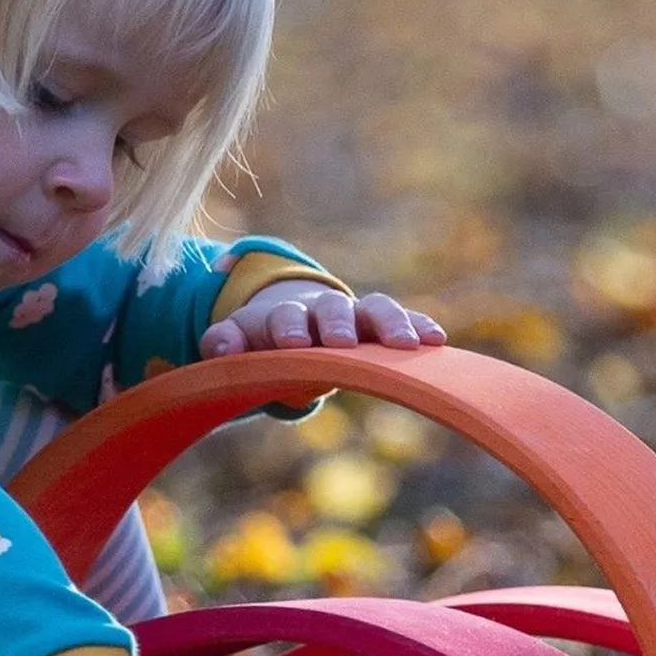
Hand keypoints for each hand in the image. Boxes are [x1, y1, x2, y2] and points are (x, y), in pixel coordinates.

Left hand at [200, 280, 445, 358]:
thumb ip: (224, 344)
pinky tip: (437, 341)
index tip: (291, 344)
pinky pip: (405, 321)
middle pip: (333, 308)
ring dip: (390, 324)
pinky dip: (419, 326)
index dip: (287, 328)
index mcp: (284, 316)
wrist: (293, 326)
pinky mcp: (382, 326)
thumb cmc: (263, 342)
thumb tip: (217, 345)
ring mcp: (356, 315)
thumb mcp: (238, 342)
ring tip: (405, 346)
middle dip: (337, 324)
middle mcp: (323, 310)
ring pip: (375, 309)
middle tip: (342, 343)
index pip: (285, 317)